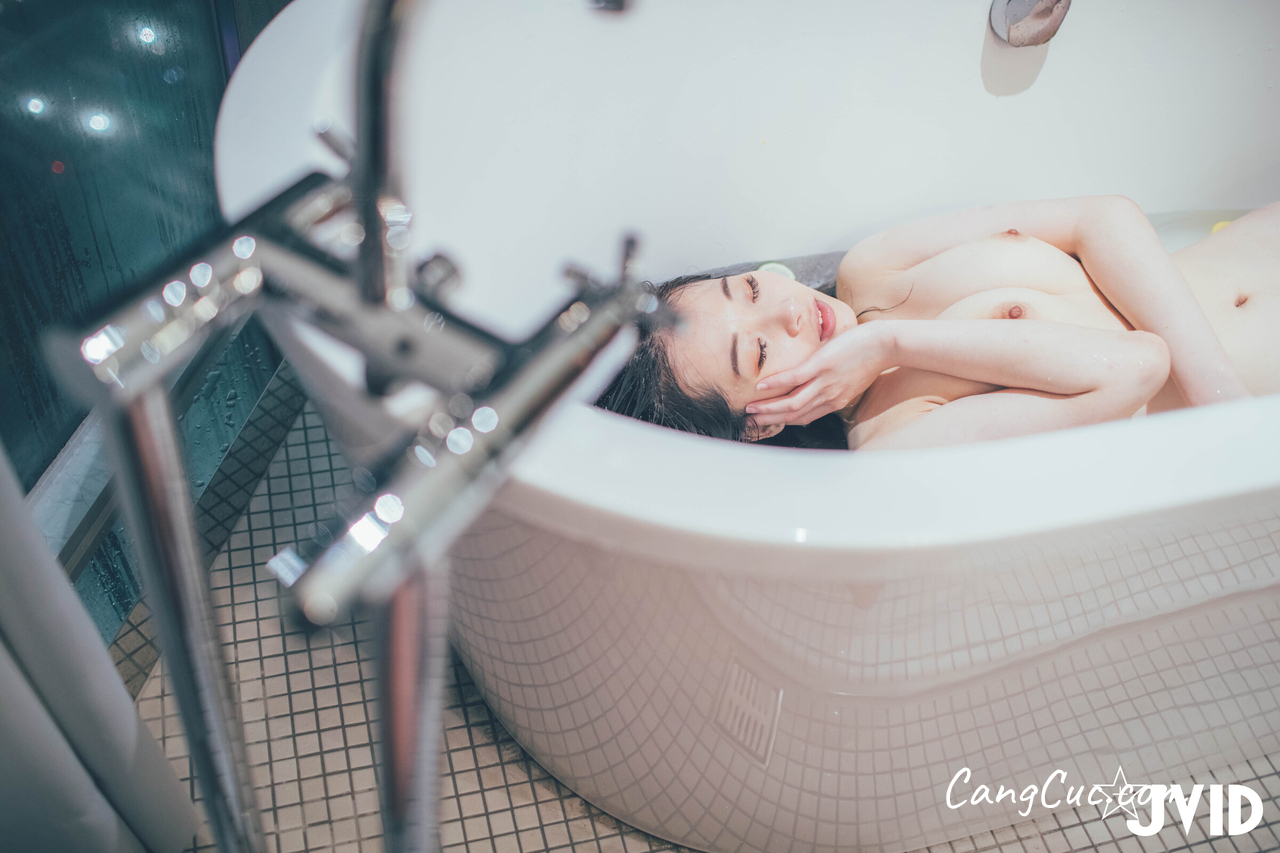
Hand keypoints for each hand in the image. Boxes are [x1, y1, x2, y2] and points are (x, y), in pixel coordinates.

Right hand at [746, 323, 890, 428]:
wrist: (887, 345)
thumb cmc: (871, 358)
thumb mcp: (853, 380)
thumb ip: (835, 385)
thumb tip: (820, 384)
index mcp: (835, 401)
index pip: (805, 417)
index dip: (784, 421)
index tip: (768, 422)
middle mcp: (828, 397)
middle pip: (794, 414)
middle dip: (771, 419)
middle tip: (751, 421)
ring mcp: (824, 382)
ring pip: (791, 402)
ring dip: (768, 408)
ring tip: (751, 409)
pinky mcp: (822, 366)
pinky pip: (794, 379)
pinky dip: (776, 385)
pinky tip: (761, 387)